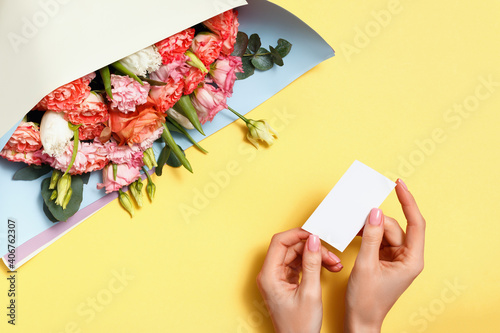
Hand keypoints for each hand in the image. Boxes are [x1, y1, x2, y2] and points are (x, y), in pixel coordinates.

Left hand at [257, 228, 342, 332]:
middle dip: (312, 249)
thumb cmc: (300, 326)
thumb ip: (312, 263)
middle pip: (290, 248)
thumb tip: (313, 240)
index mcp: (269, 275)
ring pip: (296, 256)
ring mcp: (277, 278)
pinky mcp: (285, 282)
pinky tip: (328, 268)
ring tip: (334, 264)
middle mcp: (270, 274)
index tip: (315, 234)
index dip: (297, 235)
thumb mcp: (310, 292)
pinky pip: (298, 265)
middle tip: (331, 256)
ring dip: (316, 257)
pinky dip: (313, 265)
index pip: (279, 242)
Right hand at [344, 179, 425, 331]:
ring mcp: (396, 258)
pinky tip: (356, 234)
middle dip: (376, 221)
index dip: (408, 201)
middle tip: (357, 216)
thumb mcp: (366, 265)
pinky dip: (367, 235)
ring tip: (353, 229)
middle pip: (394, 227)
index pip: (416, 223)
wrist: (360, 320)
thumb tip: (375, 213)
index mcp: (411, 260)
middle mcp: (407, 257)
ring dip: (369, 229)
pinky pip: (378, 239)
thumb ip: (371, 237)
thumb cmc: (366, 300)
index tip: (399, 185)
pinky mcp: (386, 259)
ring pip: (384, 232)